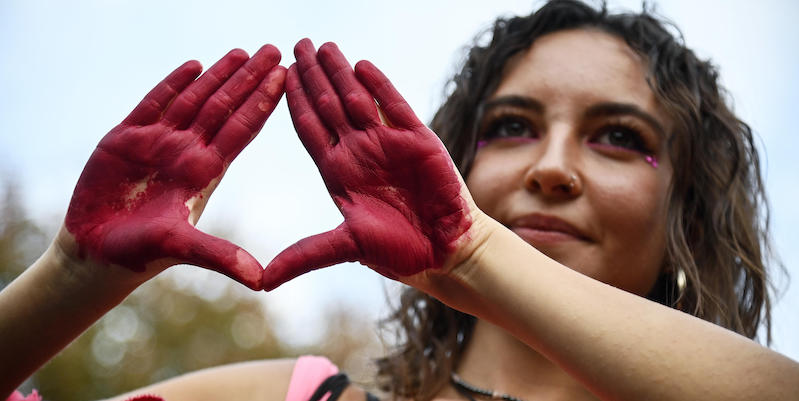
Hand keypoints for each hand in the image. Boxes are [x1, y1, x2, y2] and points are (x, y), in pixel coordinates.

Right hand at [60, 45, 285, 289]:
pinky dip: (172, 84)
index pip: (241, 129)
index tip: (285, 77)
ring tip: (241, 52)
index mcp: (204, 172)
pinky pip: (153, 103)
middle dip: (249, 78)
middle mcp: (187, 152)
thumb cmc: (140, 253)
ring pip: (194, 99)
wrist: (95, 253)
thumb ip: (219, 257)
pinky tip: (193, 65)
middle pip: (224, 106)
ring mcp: (158, 142)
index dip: (262, 102)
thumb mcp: (181, 248)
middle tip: (275, 50)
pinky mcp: (126, 138)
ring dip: (217, 76)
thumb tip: (261, 280)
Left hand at [262, 39, 474, 289]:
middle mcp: (359, 151)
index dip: (293, 101)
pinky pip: (395, 105)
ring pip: (357, 98)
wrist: (444, 250)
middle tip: (295, 45)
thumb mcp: (345, 247)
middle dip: (312, 75)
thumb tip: (260, 282)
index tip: (276, 75)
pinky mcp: (417, 139)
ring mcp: (387, 142)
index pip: (309, 128)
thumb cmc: (398, 250)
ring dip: (340, 72)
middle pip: (328, 104)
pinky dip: (379, 85)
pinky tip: (362, 65)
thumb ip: (305, 255)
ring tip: (322, 45)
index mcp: (338, 171)